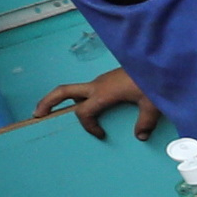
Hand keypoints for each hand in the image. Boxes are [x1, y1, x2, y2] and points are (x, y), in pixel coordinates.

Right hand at [38, 69, 158, 141]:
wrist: (159, 59)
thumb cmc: (155, 79)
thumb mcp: (153, 104)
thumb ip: (146, 122)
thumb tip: (140, 137)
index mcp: (103, 92)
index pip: (83, 112)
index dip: (88, 126)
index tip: (101, 135)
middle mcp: (97, 85)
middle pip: (63, 91)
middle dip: (47, 102)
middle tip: (37, 115)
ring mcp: (101, 80)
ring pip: (75, 91)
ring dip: (64, 101)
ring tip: (55, 112)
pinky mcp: (107, 80)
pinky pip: (88, 90)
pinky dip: (81, 99)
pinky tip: (89, 108)